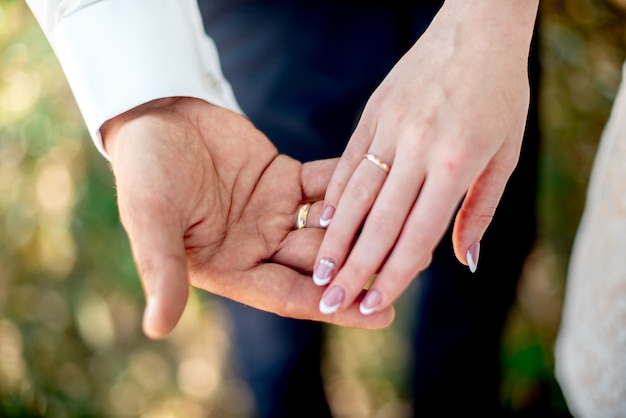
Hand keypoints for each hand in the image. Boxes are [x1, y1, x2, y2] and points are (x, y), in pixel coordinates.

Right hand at [101, 97, 394, 338]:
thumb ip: (161, 269)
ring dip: (366, 227)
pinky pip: (323, 184)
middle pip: (320, 262)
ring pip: (329, 225)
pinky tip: (386, 181)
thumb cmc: (144, 172)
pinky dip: (350, 184)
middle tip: (412, 268)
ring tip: (412, 228)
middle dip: (363, 266)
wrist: (154, 116)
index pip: (291, 294)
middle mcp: (258, 246)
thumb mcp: (151, 220)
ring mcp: (273, 213)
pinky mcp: (283, 179)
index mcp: (231, 267)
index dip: (333, 305)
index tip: (379, 314)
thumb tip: (156, 327)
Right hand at [312, 0, 539, 314]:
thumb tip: (464, 261)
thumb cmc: (500, 95)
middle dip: (355, 267)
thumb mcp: (505, 154)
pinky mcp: (373, 114)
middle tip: (331, 301)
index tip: (372, 305)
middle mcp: (417, 149)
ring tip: (320, 270)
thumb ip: (480, 210)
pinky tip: (321, 221)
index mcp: (455, 163)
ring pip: (356, 193)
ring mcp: (390, 129)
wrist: (477, 30)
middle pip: (379, 221)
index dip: (394, 275)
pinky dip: (335, 194)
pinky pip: (349, 161)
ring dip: (335, 237)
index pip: (417, 234)